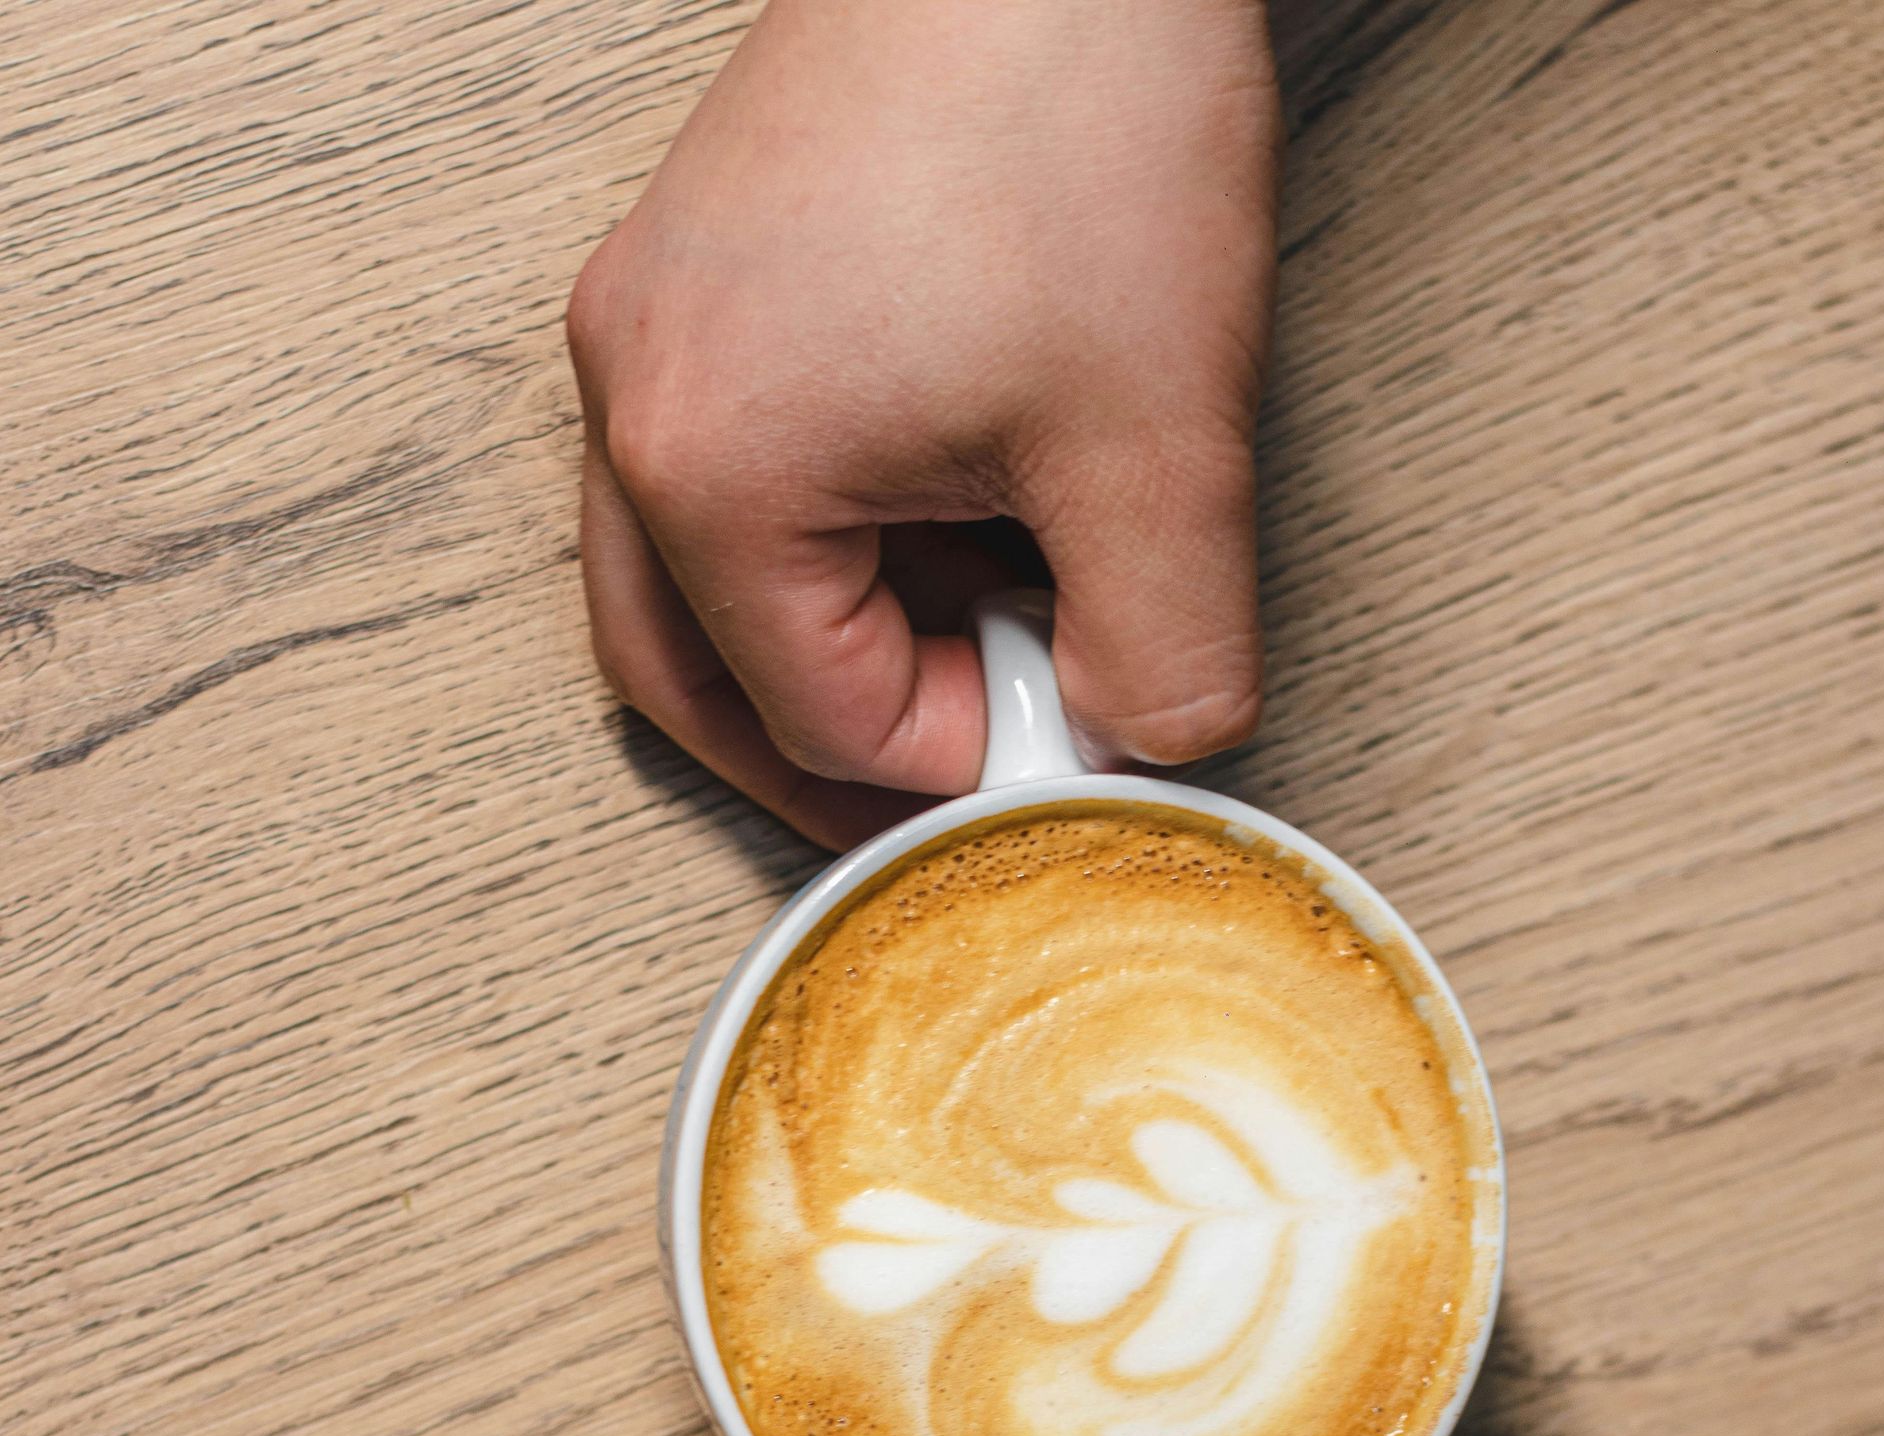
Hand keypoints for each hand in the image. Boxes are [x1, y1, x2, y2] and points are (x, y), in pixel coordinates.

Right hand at [567, 0, 1281, 847]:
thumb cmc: (1077, 106)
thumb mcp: (1161, 446)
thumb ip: (1164, 658)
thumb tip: (1146, 749)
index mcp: (709, 470)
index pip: (822, 718)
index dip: (964, 765)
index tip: (1075, 744)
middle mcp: (634, 395)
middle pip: (698, 680)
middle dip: (837, 758)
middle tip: (961, 796)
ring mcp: (649, 317)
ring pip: (693, 582)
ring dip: (825, 649)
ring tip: (968, 658)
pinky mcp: (697, 263)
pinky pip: (721, 469)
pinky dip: (818, 540)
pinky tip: (940, 525)